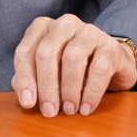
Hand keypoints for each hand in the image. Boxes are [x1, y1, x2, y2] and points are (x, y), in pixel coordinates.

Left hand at [11, 15, 136, 117]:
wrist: (112, 65)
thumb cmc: (73, 70)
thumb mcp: (49, 73)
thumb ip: (32, 79)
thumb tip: (24, 95)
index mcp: (43, 27)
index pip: (26, 51)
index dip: (25, 79)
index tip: (28, 104)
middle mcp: (64, 24)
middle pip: (47, 52)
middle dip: (46, 85)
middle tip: (49, 111)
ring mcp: (89, 31)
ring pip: (73, 57)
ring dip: (69, 89)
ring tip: (69, 110)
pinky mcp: (110, 46)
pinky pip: (99, 69)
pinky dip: (91, 92)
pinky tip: (86, 108)